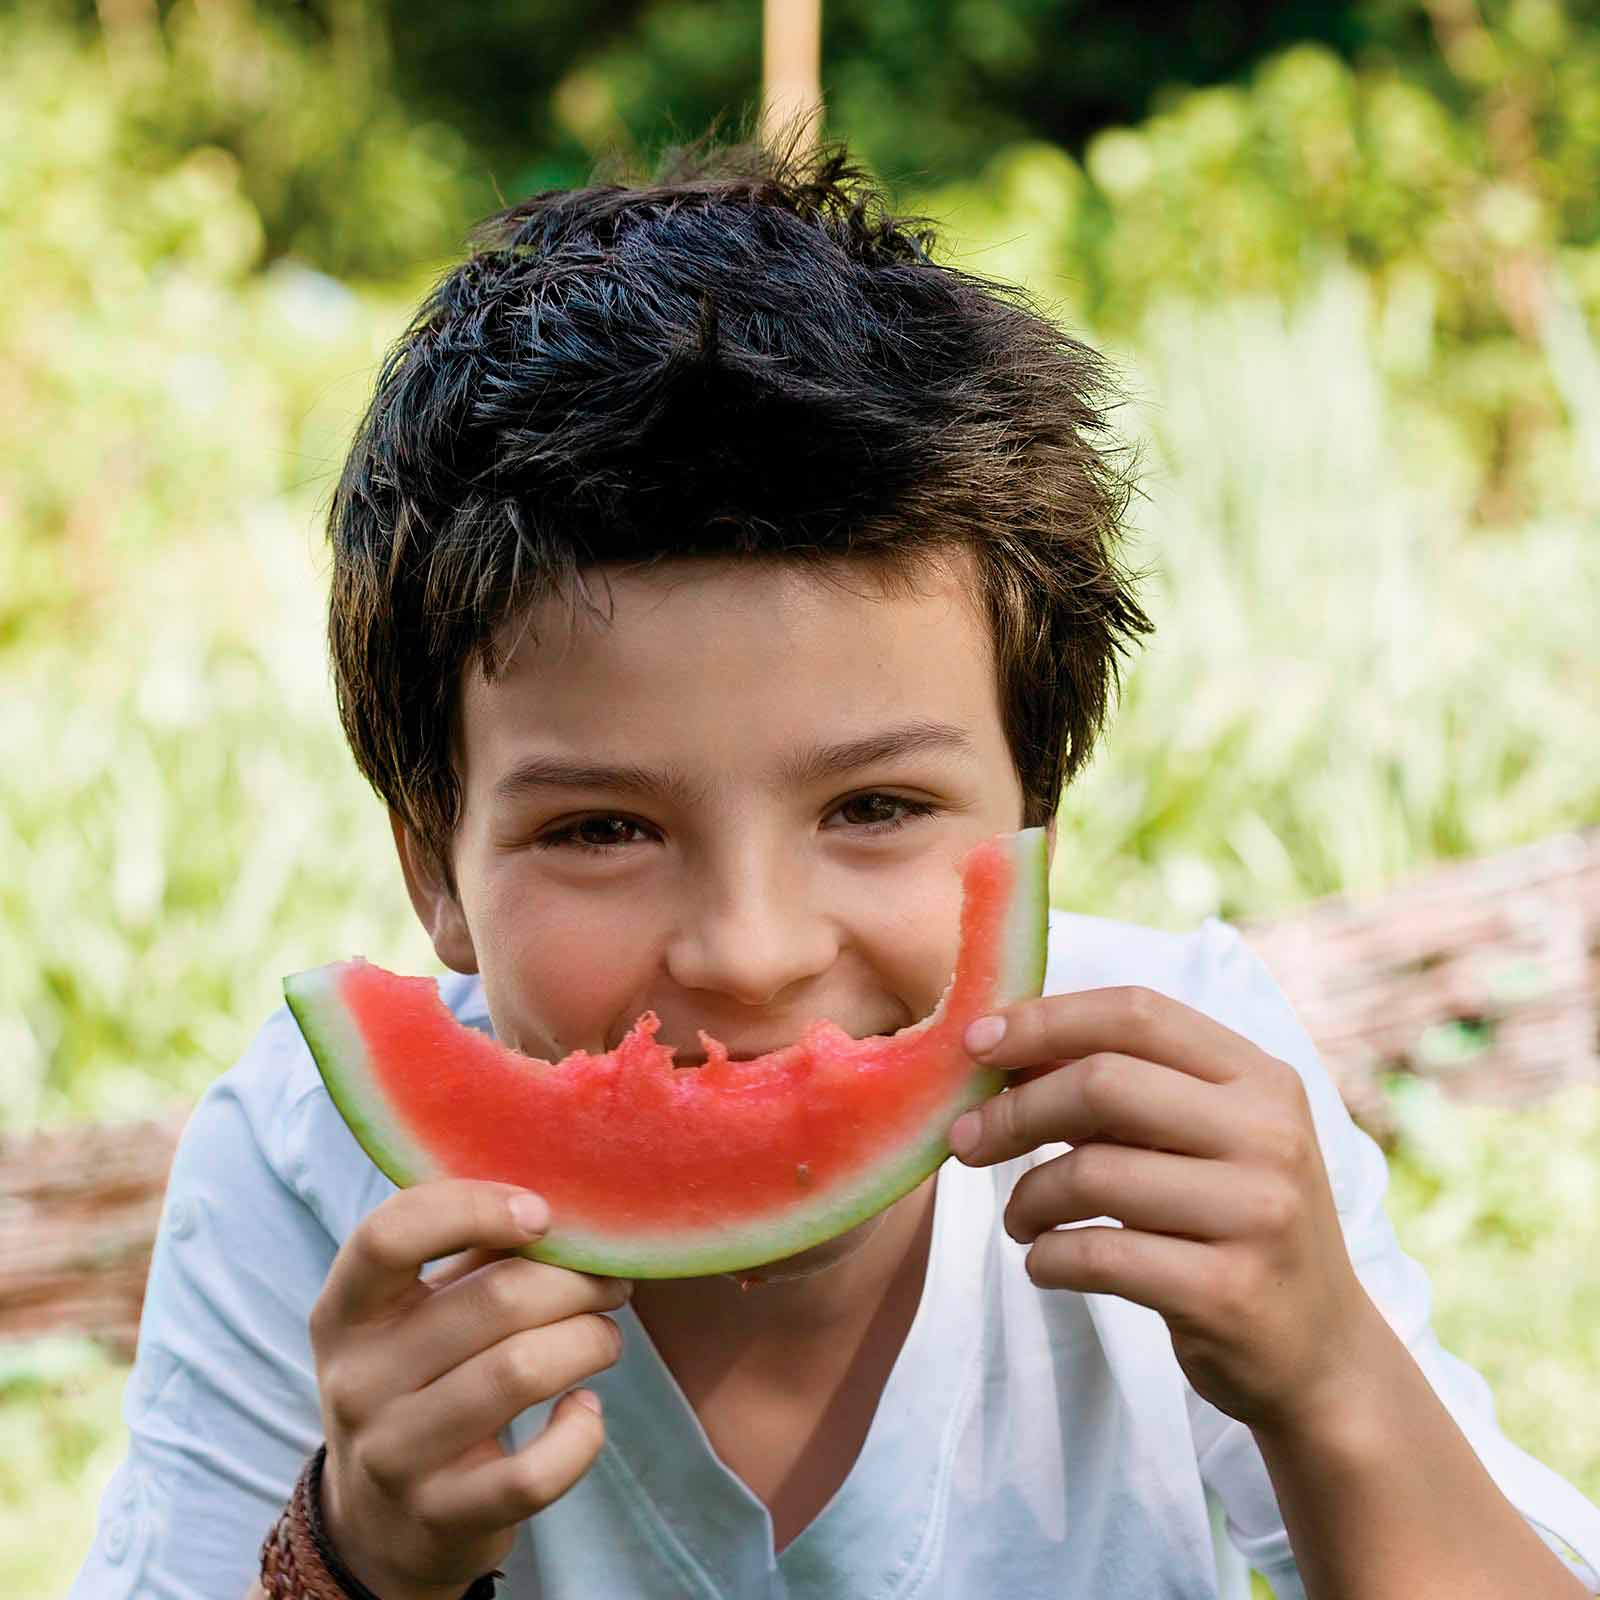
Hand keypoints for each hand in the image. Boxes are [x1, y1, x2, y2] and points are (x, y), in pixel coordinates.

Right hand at [309, 1180, 630, 1599]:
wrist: (380, 1525)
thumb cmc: (422, 1381)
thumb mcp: (417, 1315)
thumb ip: (474, 1255)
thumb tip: (571, 1202)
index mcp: (346, 1311)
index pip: (390, 1234)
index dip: (475, 1207)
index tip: (542, 1214)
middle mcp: (358, 1381)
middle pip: (495, 1300)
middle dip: (576, 1282)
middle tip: (609, 1283)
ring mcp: (393, 1454)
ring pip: (521, 1371)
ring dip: (590, 1342)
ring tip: (603, 1338)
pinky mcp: (441, 1516)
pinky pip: (535, 1471)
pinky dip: (581, 1433)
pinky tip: (584, 1411)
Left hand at [949, 986, 1381, 1431]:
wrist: (1322, 1357)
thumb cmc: (1233, 1227)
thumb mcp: (1207, 1140)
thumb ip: (1128, 1089)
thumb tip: (1003, 1048)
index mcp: (1260, 1079)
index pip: (1137, 1014)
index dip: (1045, 1020)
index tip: (976, 1042)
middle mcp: (1269, 1134)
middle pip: (1103, 1083)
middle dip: (1014, 1109)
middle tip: (966, 1139)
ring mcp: (1258, 1213)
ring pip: (1091, 1173)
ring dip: (1026, 1195)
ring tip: (1019, 1218)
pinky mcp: (1231, 1291)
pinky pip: (1100, 1255)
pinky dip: (1048, 1257)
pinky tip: (1044, 1262)